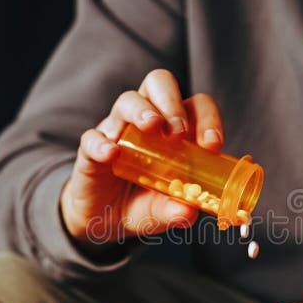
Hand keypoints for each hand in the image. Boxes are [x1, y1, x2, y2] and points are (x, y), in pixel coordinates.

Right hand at [60, 69, 224, 252]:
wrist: (104, 218)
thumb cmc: (143, 203)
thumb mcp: (163, 211)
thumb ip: (176, 211)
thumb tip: (189, 212)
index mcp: (175, 130)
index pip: (195, 106)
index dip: (207, 119)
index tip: (211, 145)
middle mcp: (146, 121)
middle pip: (159, 85)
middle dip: (172, 102)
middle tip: (179, 132)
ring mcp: (117, 130)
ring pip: (128, 101)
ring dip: (142, 110)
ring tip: (152, 128)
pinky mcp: (91, 149)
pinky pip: (93, 137)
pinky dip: (102, 143)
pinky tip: (111, 155)